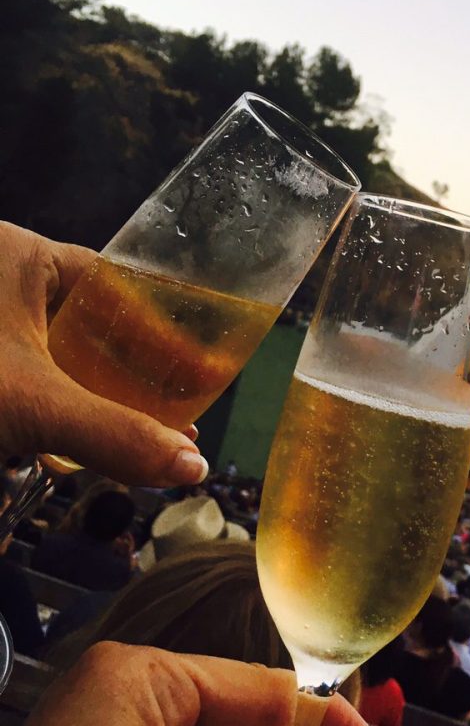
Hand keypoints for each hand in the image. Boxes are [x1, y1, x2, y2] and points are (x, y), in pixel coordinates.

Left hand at [0, 222, 206, 485]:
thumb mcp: (30, 403)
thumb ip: (113, 434)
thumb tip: (191, 468)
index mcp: (25, 256)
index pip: (120, 285)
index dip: (163, 329)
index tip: (195, 373)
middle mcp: (1, 277)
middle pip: (89, 326)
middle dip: (128, 379)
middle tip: (169, 424)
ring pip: (50, 357)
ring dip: (87, 401)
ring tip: (132, 443)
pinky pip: (17, 377)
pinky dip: (42, 410)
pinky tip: (58, 448)